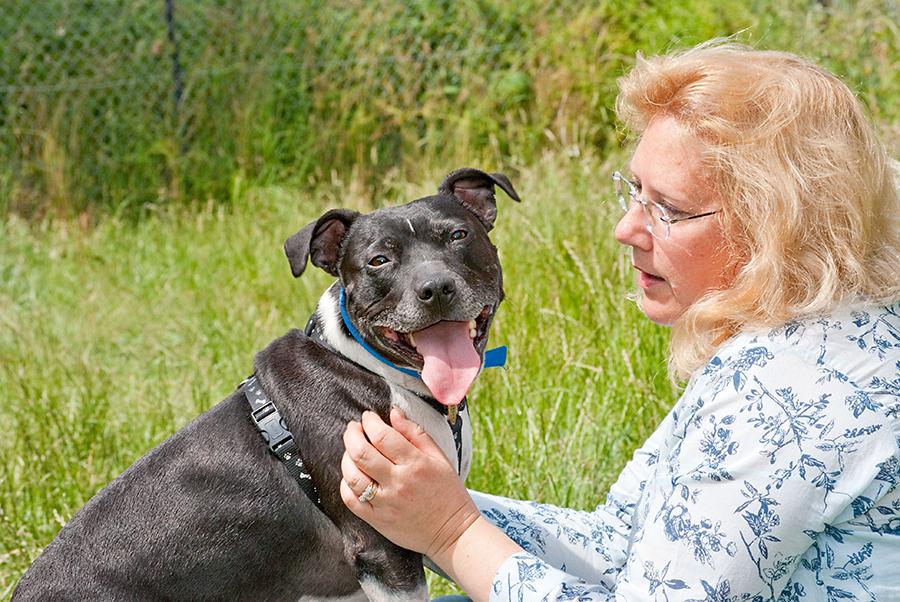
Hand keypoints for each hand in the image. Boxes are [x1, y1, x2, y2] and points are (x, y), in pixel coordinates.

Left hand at [340, 407, 480, 557]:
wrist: (452, 531)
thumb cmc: (447, 491)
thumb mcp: (439, 457)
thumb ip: (415, 433)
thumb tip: (393, 412)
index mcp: (415, 464)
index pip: (383, 436)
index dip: (370, 421)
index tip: (368, 416)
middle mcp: (398, 482)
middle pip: (362, 453)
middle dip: (352, 434)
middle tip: (353, 428)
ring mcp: (385, 503)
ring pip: (352, 476)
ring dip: (346, 457)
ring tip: (351, 450)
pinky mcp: (377, 520)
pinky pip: (351, 500)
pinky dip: (345, 484)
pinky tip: (351, 475)